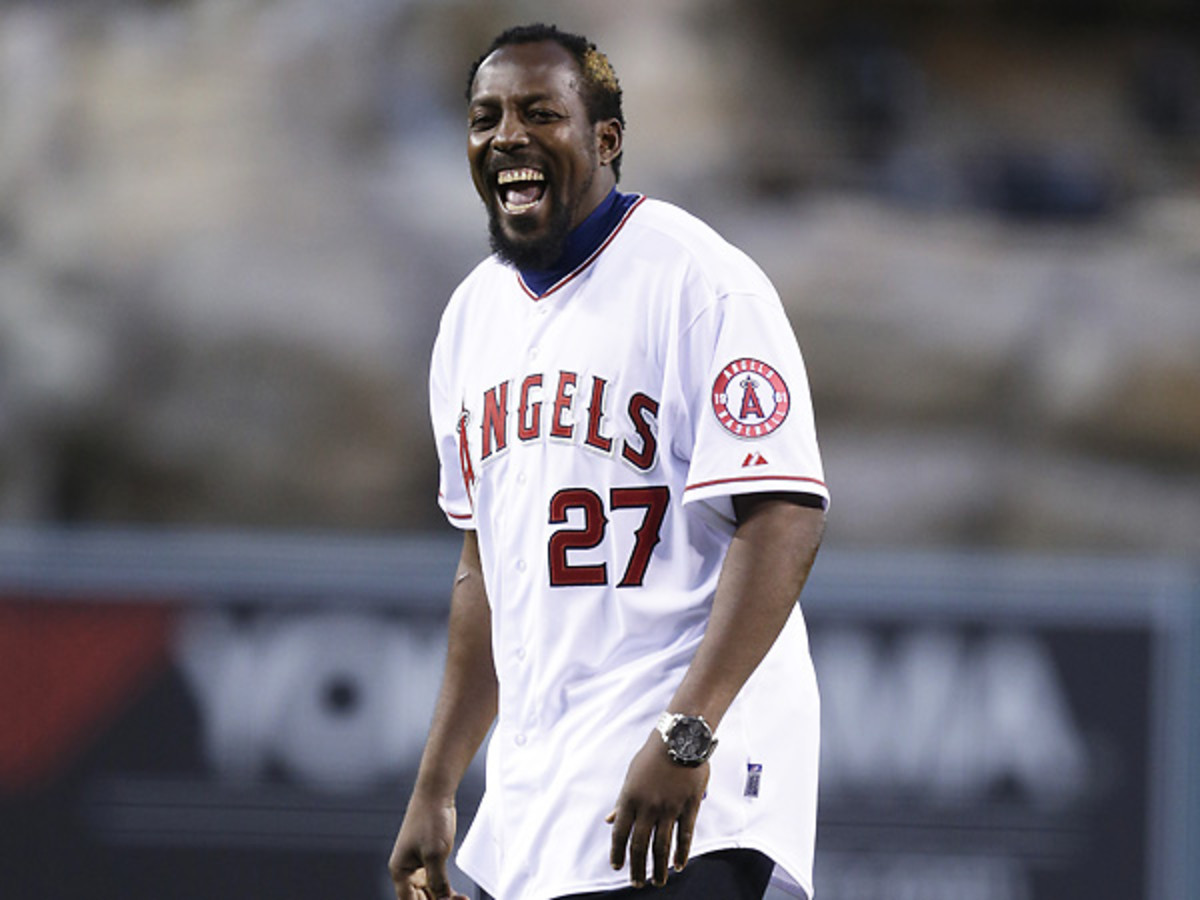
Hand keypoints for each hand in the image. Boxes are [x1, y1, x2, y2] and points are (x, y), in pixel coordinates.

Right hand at [388, 792, 468, 899]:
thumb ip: (437, 882)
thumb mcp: (435, 855)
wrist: (436, 794)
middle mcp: (406, 870)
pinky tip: (458, 895)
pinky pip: (435, 882)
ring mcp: (417, 865)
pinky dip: (446, 890)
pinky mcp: (428, 859)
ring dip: (443, 899)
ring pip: (429, 893)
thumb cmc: (430, 818)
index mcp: (400, 871)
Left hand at [606, 734, 709, 887]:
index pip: (620, 834)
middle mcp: (648, 807)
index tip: (617, 868)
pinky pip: (685, 836)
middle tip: (638, 884)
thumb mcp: (631, 776)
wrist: (680, 738)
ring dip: (659, 868)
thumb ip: (623, 802)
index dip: (617, 854)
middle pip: (640, 846)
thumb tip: (609, 821)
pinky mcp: (689, 806)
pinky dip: (681, 853)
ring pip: (662, 846)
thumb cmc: (652, 756)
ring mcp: (670, 808)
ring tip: (658, 882)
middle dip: (638, 869)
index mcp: (629, 798)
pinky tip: (678, 865)